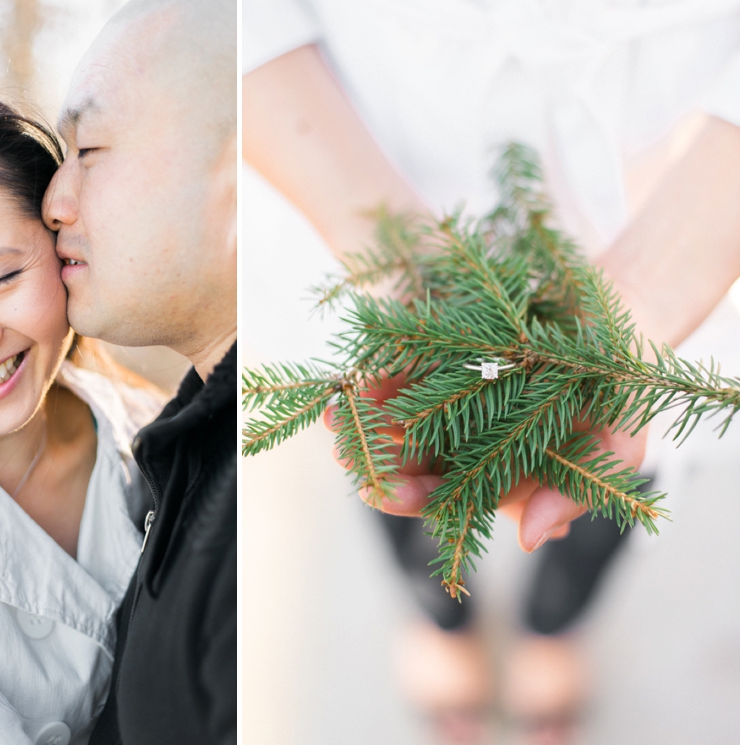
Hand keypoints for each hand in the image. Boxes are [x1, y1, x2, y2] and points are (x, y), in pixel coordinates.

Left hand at [323, 376, 647, 551]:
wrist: (615, 321)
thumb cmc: (615, 395)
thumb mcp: (614, 445)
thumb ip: (575, 494)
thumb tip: (531, 538)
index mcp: (491, 472)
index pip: (440, 496)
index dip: (408, 497)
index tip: (380, 493)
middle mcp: (461, 438)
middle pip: (404, 457)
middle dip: (371, 458)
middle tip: (343, 454)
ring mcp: (444, 395)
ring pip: (391, 414)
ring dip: (360, 417)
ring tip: (334, 415)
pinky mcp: (437, 352)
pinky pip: (398, 364)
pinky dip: (375, 371)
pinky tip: (355, 373)